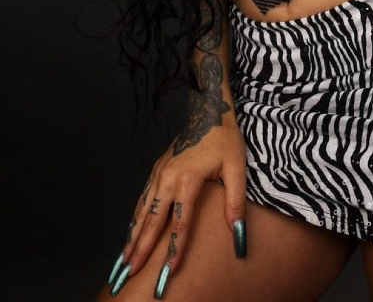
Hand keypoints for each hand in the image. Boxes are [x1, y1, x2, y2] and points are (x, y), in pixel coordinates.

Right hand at [106, 120, 247, 296]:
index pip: (180, 223)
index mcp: (187, 179)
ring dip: (131, 237)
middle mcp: (168, 178)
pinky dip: (134, 219)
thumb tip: (238, 234)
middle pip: (152, 221)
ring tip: (122, 261)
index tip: (168, 272)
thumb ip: (235, 202)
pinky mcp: (156, 170)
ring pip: (142, 211)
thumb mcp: (237, 168)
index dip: (174, 249)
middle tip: (128, 274)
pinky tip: (130, 233)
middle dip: (140, 250)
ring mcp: (159, 173)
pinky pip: (143, 199)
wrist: (209, 110)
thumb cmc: (225, 139)